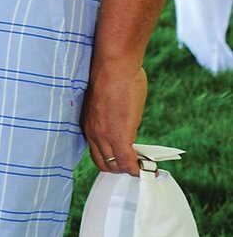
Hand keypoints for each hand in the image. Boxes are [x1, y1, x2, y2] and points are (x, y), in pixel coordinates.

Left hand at [80, 58, 146, 172]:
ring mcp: (104, 136)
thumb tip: (127, 122)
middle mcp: (92, 133)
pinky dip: (137, 169)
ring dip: (130, 170)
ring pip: (115, 166)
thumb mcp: (107, 101)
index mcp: (88, 124)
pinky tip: (148, 169)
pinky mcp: (119, 136)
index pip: (96, 152)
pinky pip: (128, 162)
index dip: (110, 158)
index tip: (124, 158)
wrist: (113, 66)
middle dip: (119, 168)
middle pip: (103, 164)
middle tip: (136, 164)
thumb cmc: (113, 75)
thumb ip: (113, 115)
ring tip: (144, 167)